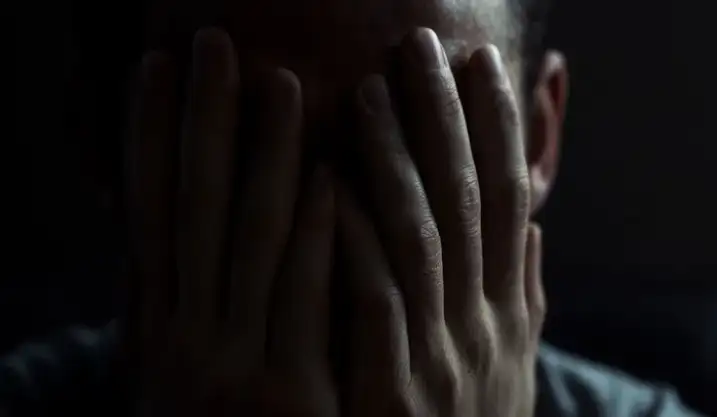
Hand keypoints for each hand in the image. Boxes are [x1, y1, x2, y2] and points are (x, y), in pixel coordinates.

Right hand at [124, 28, 336, 416]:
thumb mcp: (187, 372)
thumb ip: (192, 309)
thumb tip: (182, 239)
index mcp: (163, 328)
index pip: (152, 211)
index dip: (147, 138)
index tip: (153, 70)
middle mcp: (188, 338)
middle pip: (195, 209)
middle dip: (201, 123)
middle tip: (211, 46)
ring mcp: (236, 366)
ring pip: (249, 243)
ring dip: (262, 158)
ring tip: (276, 81)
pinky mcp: (290, 398)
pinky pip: (304, 304)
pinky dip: (314, 238)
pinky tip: (326, 179)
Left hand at [337, 28, 544, 416]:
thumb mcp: (508, 366)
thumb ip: (522, 297)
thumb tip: (533, 229)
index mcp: (508, 311)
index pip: (508, 198)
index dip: (499, 127)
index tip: (483, 64)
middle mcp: (483, 325)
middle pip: (467, 201)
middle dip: (446, 119)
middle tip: (421, 46)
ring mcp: (440, 357)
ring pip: (420, 238)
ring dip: (395, 161)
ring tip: (364, 93)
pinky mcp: (392, 392)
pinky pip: (373, 301)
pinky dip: (353, 240)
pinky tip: (327, 185)